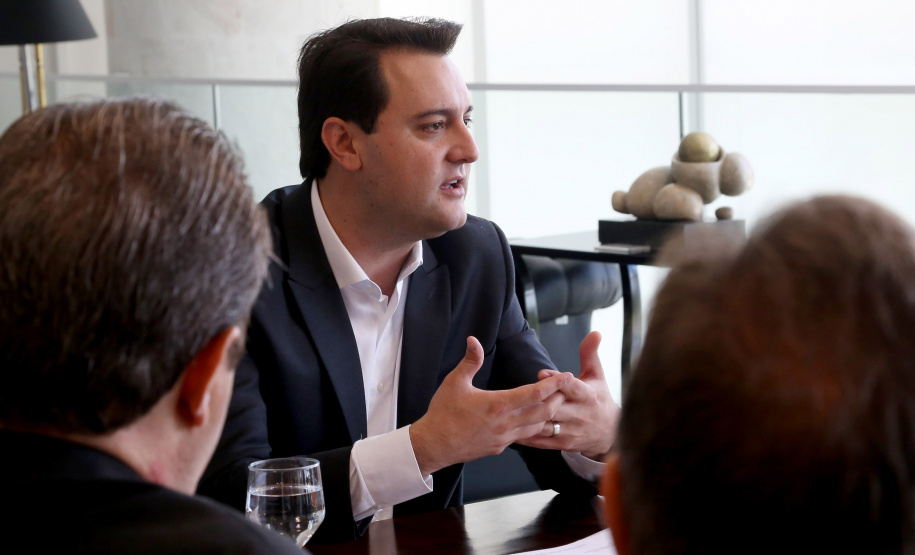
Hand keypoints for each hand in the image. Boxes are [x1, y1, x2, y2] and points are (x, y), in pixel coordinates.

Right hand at [409, 336, 572, 475]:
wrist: (433, 445)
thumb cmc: (443, 413)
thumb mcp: (455, 382)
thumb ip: (470, 361)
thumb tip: (473, 339)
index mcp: (498, 405)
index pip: (535, 394)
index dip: (554, 384)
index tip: (566, 376)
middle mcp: (506, 423)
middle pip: (545, 412)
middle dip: (558, 399)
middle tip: (565, 388)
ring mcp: (505, 438)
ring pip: (537, 427)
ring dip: (548, 414)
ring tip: (554, 401)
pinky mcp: (500, 447)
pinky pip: (524, 436)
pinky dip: (534, 426)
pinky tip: (533, 418)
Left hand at [516, 331, 619, 458]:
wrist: (610, 433)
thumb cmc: (599, 398)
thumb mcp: (597, 375)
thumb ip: (590, 354)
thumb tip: (595, 332)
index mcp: (588, 396)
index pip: (573, 387)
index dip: (557, 380)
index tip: (542, 372)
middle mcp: (580, 415)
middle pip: (555, 407)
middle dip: (537, 400)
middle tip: (517, 394)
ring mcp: (571, 431)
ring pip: (546, 425)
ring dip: (527, 419)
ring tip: (509, 412)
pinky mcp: (563, 444)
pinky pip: (541, 441)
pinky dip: (526, 436)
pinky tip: (510, 430)